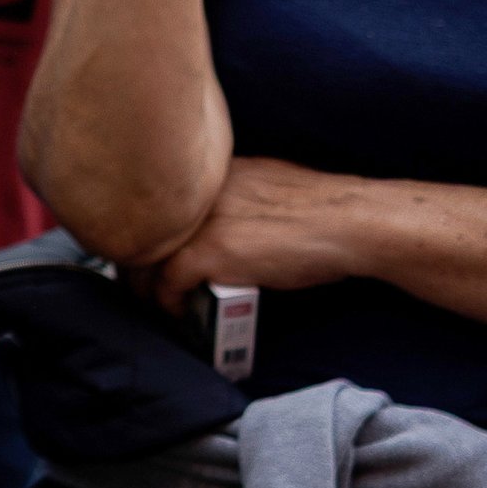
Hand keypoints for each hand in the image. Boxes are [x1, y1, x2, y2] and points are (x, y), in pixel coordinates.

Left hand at [145, 157, 371, 306]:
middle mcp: (197, 191)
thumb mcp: (266, 189)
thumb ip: (236, 198)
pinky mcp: (209, 252)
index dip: (153, 232)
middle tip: (142, 286)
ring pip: (147, 257)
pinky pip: (167, 284)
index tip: (152, 254)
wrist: (347, 222)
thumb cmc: (322, 213)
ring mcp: (200, 220)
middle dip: (139, 260)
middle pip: (144, 227)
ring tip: (156, 305)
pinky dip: (168, 304)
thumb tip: (226, 223)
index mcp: (212, 173)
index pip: (161, 203)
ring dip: (146, 287)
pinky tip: (178, 314)